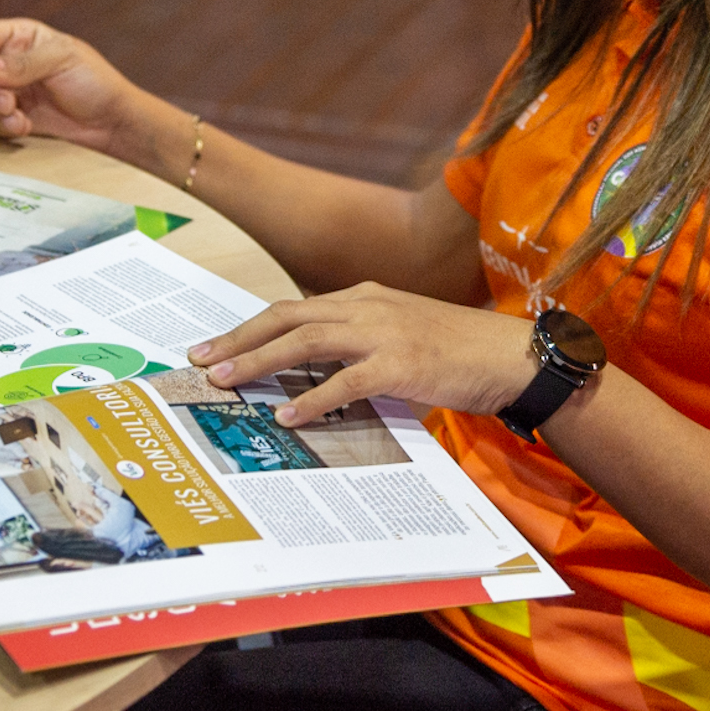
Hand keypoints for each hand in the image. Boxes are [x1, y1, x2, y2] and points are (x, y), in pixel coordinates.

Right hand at [0, 19, 141, 151]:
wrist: (110, 121)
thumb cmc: (94, 81)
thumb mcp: (63, 60)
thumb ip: (24, 63)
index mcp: (17, 36)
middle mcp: (4, 61)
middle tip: (7, 102)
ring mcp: (4, 89)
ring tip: (18, 116)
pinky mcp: (7, 115)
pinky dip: (0, 127)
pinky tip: (24, 126)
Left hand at [187, 283, 541, 426]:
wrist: (508, 356)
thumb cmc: (456, 350)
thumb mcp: (400, 333)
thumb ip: (358, 343)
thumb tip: (313, 372)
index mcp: (364, 296)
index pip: (292, 308)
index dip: (250, 328)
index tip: (217, 346)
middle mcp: (366, 306)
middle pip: (285, 317)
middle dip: (238, 340)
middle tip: (201, 361)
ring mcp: (382, 332)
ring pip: (304, 341)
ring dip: (258, 362)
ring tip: (226, 382)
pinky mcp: (399, 364)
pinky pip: (343, 382)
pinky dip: (310, 398)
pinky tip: (287, 414)